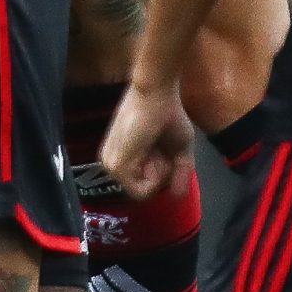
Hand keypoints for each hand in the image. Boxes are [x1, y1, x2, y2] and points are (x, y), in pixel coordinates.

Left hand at [101, 80, 195, 200]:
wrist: (157, 94)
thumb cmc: (168, 114)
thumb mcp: (179, 149)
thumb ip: (180, 174)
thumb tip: (178, 197)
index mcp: (122, 158)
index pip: (147, 185)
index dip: (165, 173)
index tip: (165, 149)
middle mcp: (112, 164)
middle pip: (147, 190)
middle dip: (163, 172)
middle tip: (161, 145)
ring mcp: (111, 166)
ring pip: (145, 192)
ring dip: (159, 172)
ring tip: (156, 145)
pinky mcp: (116, 167)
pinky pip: (142, 191)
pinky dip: (155, 175)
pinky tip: (151, 150)